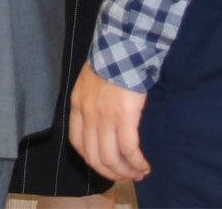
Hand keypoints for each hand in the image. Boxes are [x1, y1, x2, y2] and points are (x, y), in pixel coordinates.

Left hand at [68, 64, 149, 182]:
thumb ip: (92, 99)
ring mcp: (104, 117)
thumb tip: (102, 116)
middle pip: (94, 156)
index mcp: (78, 105)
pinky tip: (144, 166)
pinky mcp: (124, 117)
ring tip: (138, 174)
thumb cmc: (112, 58)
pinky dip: (136, 163)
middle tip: (125, 177)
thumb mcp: (91, 79)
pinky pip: (129, 150)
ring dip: (125, 172)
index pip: (77, 143)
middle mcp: (88, 114)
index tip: (105, 164)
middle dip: (110, 172)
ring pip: (111, 158)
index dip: (91, 159)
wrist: (123, 45)